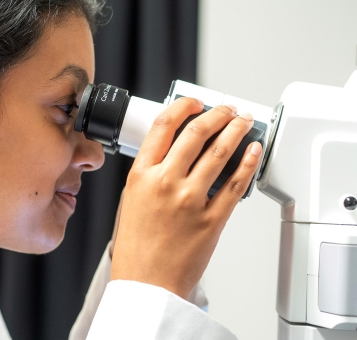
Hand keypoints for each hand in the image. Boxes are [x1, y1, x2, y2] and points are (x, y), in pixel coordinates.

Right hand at [110, 97, 261, 298]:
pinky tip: (252, 150)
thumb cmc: (137, 246)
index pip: (163, 126)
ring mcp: (190, 200)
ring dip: (236, 130)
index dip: (183, 107)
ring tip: (243, 122)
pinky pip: (236, 183)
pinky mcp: (212, 219)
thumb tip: (177, 149)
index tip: (194, 102)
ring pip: (220, 152)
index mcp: (141, 175)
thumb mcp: (132, 199)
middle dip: (217, 114)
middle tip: (226, 109)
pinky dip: (248, 162)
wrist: (146, 283)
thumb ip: (152, 172)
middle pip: (196, 133)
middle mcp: (165, 183)